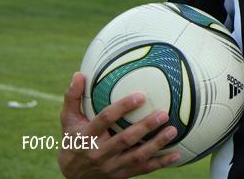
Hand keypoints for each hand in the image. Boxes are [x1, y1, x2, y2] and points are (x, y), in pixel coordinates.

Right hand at [58, 72, 179, 177]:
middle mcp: (99, 153)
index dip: (122, 108)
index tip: (141, 96)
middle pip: (125, 139)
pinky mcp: (122, 175)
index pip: (105, 120)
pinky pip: (143, 169)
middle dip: (145, 127)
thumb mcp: (68, 121)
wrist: (72, 175)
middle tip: (163, 113)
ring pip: (136, 156)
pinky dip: (160, 163)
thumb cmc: (73, 140)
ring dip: (156, 144)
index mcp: (87, 136)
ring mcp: (112, 166)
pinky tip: (176, 155)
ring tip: (173, 130)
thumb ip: (72, 98)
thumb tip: (78, 74)